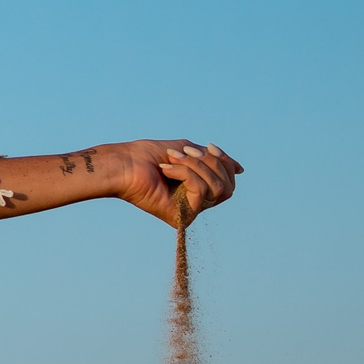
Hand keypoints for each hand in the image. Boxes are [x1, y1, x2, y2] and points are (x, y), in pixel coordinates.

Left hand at [109, 140, 241, 228]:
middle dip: (209, 163)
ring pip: (217, 188)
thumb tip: (240, 169)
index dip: (224, 162)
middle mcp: (197, 202)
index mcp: (199, 188)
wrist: (124, 164)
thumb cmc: (148, 156)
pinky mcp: (182, 217)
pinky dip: (185, 174)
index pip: (229, 180)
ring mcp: (190, 212)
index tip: (208, 147)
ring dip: (195, 166)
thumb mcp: (188, 151)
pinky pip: (202, 191)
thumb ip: (212, 159)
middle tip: (183, 153)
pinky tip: (165, 170)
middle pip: (227, 185)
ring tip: (172, 159)